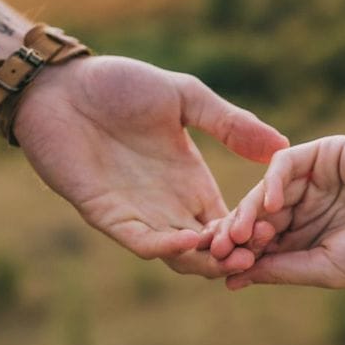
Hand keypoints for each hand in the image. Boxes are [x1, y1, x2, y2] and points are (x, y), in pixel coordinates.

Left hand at [13, 56, 288, 276]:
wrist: (61, 83)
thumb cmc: (120, 85)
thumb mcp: (186, 97)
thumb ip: (230, 123)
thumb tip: (282, 145)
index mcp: (192, 180)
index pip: (230, 221)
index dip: (253, 231)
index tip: (276, 230)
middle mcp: (168, 203)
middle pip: (209, 249)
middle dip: (234, 256)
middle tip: (257, 254)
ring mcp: (138, 211)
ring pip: (178, 256)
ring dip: (204, 260)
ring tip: (229, 256)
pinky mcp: (106, 213)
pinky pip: (139, 241)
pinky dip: (164, 247)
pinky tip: (187, 240)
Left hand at [204, 135, 344, 288]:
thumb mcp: (327, 268)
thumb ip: (281, 269)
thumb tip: (231, 280)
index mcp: (308, 241)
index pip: (262, 248)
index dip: (241, 258)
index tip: (223, 272)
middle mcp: (307, 209)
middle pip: (257, 219)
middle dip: (239, 235)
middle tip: (225, 248)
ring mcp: (313, 180)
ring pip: (266, 192)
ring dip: (250, 212)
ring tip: (244, 232)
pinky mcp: (322, 154)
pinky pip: (285, 164)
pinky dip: (272, 182)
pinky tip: (272, 206)